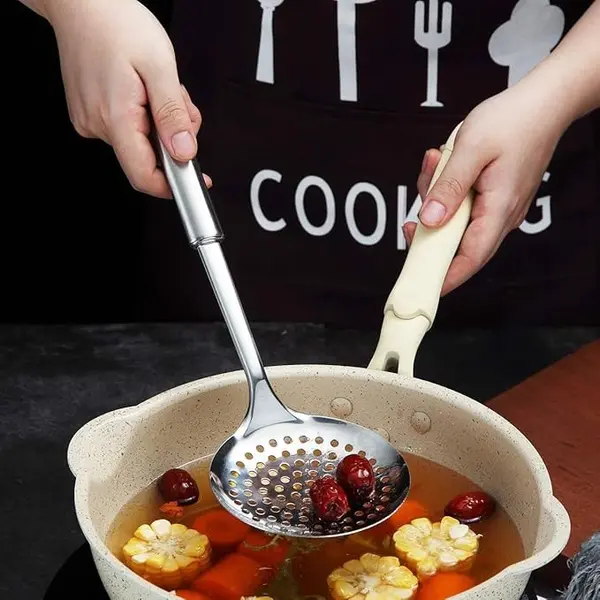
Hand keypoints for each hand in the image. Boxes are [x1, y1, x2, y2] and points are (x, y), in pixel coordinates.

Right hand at [46, 0, 210, 197]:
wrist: (82, 2)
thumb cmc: (116, 23)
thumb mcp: (159, 66)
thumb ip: (173, 114)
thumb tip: (185, 152)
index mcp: (116, 117)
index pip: (144, 176)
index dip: (173, 185)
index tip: (195, 181)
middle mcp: (97, 124)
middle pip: (148, 156)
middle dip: (173, 138)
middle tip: (178, 102)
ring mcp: (91, 119)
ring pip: (140, 141)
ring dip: (161, 122)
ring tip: (157, 87)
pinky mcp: (90, 113)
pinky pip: (129, 127)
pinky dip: (145, 114)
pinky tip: (143, 90)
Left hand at [404, 85, 568, 294]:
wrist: (545, 101)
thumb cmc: (513, 120)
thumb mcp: (471, 149)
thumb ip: (448, 187)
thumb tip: (429, 221)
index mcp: (498, 209)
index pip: (470, 259)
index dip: (445, 277)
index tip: (421, 285)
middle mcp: (501, 215)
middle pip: (457, 242)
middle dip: (430, 228)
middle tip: (416, 205)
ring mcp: (499, 207)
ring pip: (456, 220)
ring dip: (437, 198)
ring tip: (437, 161)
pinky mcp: (494, 197)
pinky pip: (463, 205)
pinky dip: (448, 189)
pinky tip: (445, 162)